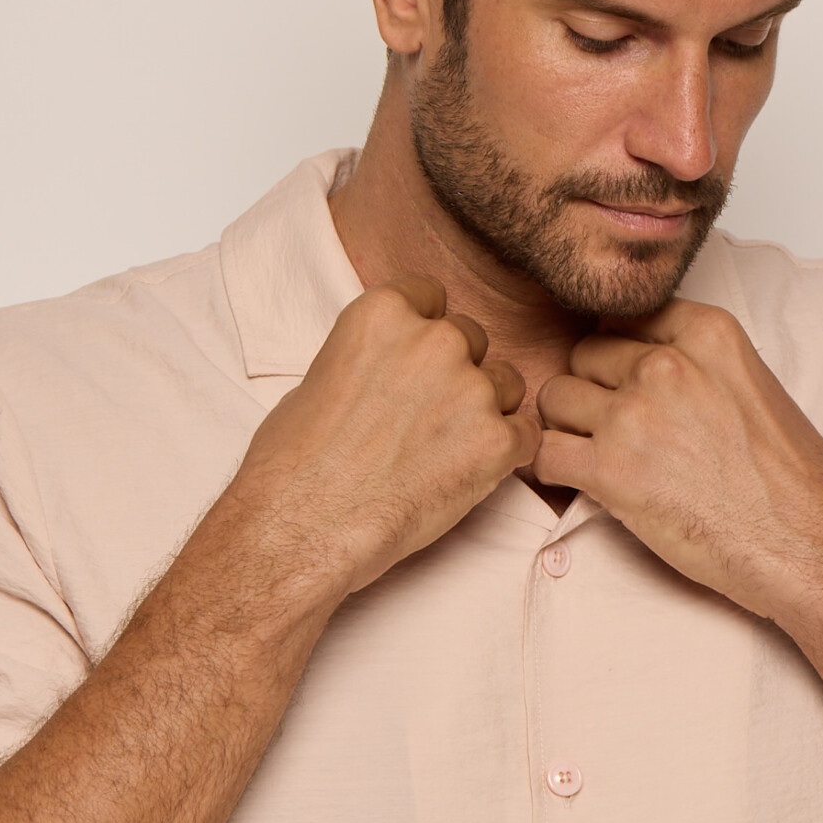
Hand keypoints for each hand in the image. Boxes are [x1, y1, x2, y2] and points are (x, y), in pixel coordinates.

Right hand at [234, 274, 538, 599]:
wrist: (304, 525)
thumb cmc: (295, 462)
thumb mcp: (322, 375)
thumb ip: (374, 355)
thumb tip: (393, 367)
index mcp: (385, 312)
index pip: (431, 296)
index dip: (424, 333)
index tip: (412, 365)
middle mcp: (435, 340)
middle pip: (472, 338)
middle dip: (455, 373)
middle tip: (424, 418)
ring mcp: (472, 389)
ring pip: (506, 384)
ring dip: (485, 411)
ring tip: (442, 451)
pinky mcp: (497, 442)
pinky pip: (527, 435)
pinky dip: (506, 454)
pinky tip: (469, 473)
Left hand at [535, 299, 822, 625]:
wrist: (808, 544)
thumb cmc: (791, 480)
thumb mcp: (754, 385)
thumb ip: (700, 362)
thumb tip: (649, 362)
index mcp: (707, 333)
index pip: (625, 316)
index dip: (619, 353)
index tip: (628, 382)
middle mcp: (666, 365)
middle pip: (584, 354)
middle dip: (591, 390)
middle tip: (613, 429)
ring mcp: (635, 416)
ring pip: (555, 398)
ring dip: (566, 427)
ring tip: (596, 457)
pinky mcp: (612, 471)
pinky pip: (544, 453)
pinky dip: (551, 470)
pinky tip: (578, 483)